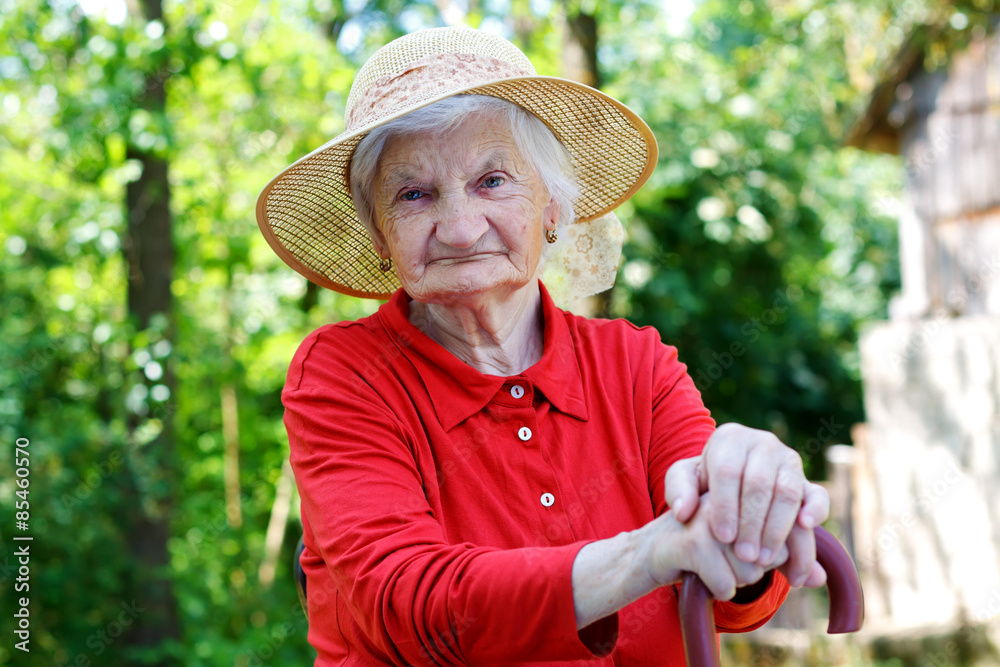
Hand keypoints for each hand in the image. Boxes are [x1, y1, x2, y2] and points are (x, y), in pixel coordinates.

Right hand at [642, 493, 789, 599]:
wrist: (651, 548)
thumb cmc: (705, 543)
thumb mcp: (746, 543)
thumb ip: (783, 553)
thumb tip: (821, 578)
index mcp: (749, 486)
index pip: (793, 523)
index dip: (802, 556)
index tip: (800, 578)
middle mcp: (732, 500)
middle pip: (774, 551)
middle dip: (762, 568)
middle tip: (740, 564)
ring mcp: (711, 517)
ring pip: (751, 569)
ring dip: (738, 580)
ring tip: (717, 568)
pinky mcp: (693, 541)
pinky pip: (727, 583)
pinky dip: (719, 589)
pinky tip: (703, 576)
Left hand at [663, 423, 828, 587]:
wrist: (733, 483)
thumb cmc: (704, 481)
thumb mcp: (684, 480)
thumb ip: (678, 491)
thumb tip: (682, 511)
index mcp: (729, 438)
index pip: (729, 470)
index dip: (727, 505)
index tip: (723, 537)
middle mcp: (762, 443)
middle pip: (759, 483)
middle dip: (752, 524)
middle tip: (746, 556)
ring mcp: (788, 460)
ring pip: (787, 492)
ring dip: (778, 529)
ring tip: (764, 560)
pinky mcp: (807, 480)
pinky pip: (818, 494)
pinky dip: (816, 511)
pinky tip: (805, 528)